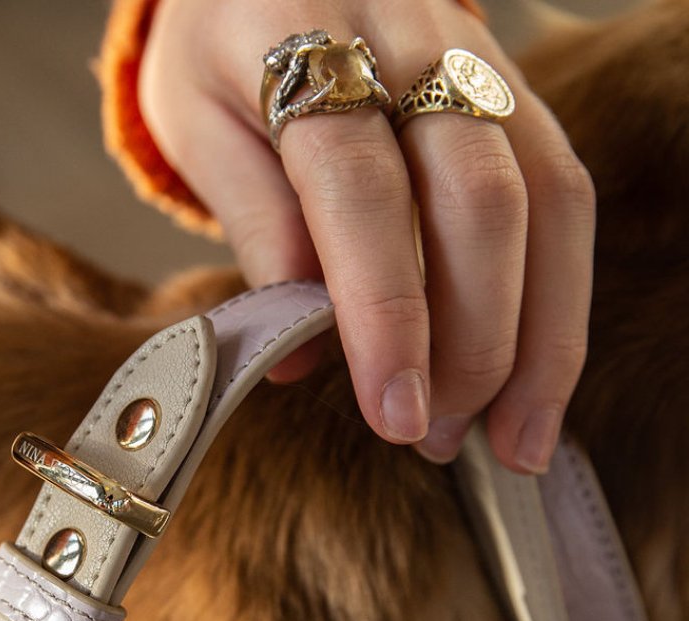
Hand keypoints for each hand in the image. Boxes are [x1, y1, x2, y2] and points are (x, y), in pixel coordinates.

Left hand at [139, 0, 594, 472]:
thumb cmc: (222, 55)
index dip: (385, 314)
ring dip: (542, 335)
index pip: (360, 194)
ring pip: (547, 199)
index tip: (395, 414)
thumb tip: (302, 352)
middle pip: (479, 200)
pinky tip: (538, 372)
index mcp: (307, 46)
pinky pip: (564, 191)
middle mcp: (411, 40)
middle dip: (475, 341)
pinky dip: (559, 295)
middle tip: (439, 437)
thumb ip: (254, 226)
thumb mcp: (199, 124)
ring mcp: (479, 60)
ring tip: (515, 437)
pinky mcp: (516, 91)